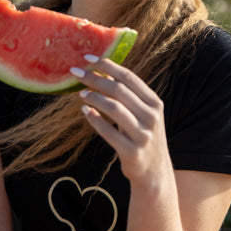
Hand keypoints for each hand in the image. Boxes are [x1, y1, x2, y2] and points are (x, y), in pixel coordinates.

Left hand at [72, 56, 173, 185]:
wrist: (154, 172)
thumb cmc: (143, 136)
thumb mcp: (141, 114)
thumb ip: (127, 95)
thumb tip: (103, 73)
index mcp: (154, 103)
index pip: (129, 77)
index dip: (108, 65)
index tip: (88, 58)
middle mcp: (152, 116)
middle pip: (119, 90)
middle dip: (95, 79)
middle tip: (76, 73)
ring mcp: (143, 135)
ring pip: (114, 108)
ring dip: (94, 98)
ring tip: (80, 94)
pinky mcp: (132, 152)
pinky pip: (108, 132)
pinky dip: (95, 120)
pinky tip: (85, 112)